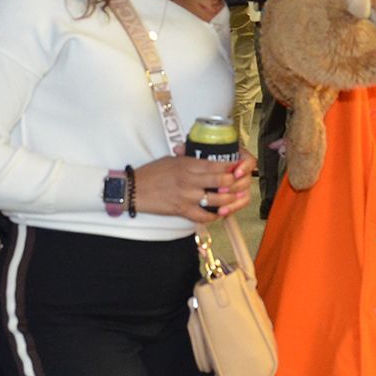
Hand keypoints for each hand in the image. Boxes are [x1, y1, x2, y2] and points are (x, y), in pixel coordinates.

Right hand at [133, 156, 254, 223]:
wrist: (134, 190)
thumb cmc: (152, 172)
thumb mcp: (171, 160)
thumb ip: (190, 160)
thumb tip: (206, 159)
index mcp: (187, 164)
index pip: (216, 165)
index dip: (231, 167)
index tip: (238, 167)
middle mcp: (189, 180)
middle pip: (221, 182)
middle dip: (234, 183)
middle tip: (241, 183)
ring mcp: (186, 197)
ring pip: (216, 200)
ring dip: (228, 201)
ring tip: (234, 199)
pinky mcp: (182, 210)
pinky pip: (203, 216)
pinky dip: (213, 216)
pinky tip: (218, 213)